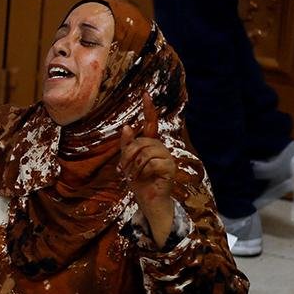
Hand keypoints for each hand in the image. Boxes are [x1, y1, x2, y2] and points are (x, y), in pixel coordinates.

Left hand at [119, 92, 175, 245]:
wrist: (147, 199)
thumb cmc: (137, 180)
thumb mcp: (127, 161)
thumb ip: (127, 145)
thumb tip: (128, 126)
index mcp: (150, 143)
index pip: (151, 122)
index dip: (148, 109)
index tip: (145, 94)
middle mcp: (160, 147)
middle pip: (141, 141)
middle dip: (128, 155)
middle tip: (123, 169)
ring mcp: (167, 156)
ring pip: (146, 150)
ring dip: (134, 164)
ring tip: (132, 175)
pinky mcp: (170, 167)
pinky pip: (152, 162)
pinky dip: (143, 171)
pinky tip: (144, 178)